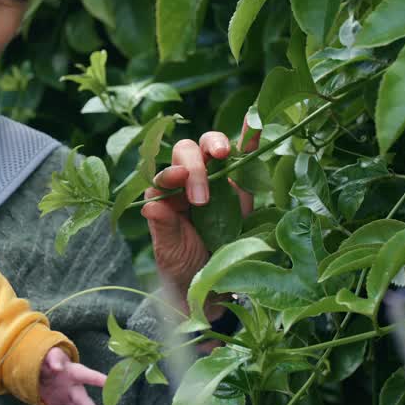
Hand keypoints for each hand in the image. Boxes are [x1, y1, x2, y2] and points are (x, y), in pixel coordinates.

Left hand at [39, 347, 107, 404]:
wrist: (40, 366)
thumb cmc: (50, 358)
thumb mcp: (51, 354)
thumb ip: (53, 359)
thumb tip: (56, 367)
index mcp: (74, 373)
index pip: (88, 376)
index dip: (99, 380)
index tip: (110, 385)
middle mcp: (73, 387)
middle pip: (84, 400)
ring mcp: (65, 397)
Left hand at [142, 120, 259, 308]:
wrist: (214, 282)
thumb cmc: (185, 265)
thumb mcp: (170, 251)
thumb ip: (162, 227)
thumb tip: (150, 205)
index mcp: (166, 194)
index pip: (165, 174)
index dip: (171, 173)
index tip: (180, 182)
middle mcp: (188, 180)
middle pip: (187, 152)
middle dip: (194, 166)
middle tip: (202, 197)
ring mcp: (216, 178)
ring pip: (211, 147)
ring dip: (216, 143)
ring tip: (222, 153)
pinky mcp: (241, 183)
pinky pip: (244, 155)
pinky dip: (248, 137)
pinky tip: (254, 123)